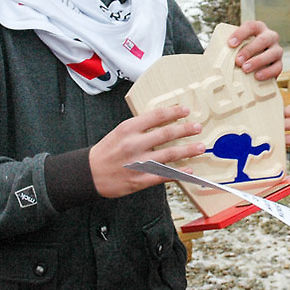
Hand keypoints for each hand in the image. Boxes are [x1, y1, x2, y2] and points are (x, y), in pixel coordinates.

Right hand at [89, 104, 203, 197]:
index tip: (185, 110)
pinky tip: (188, 170)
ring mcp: (137, 163)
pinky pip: (163, 175)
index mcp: (128, 129)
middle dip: (185, 129)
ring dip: (187, 150)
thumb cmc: (106, 151)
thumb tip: (164, 122)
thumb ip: (140, 127)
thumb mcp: (120, 132)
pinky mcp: (139, 179)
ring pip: (168, 155)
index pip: (156, 116)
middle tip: (197, 127)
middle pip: (166, 134)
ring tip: (200, 147)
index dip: (173, 112)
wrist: (89, 173)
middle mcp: (134, 144)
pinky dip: (178, 173)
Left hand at [230, 20, 282, 80]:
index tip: (230, 44)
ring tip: (245, 69)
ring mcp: (276, 50)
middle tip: (238, 61)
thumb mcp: (236, 47)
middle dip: (249, 50)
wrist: (253, 64)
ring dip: (258, 61)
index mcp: (258, 28)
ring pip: (273, 53)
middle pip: (263, 40)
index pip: (251, 26)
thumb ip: (228, 48)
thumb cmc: (241, 52)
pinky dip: (268, 72)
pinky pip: (277, 67)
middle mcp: (270, 36)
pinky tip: (257, 76)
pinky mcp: (279, 64)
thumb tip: (215, 57)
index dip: (241, 34)